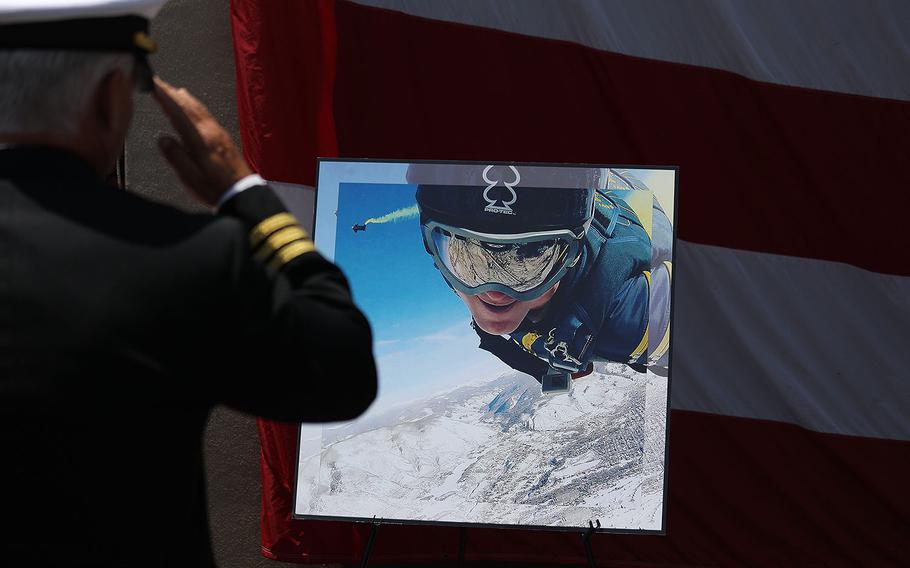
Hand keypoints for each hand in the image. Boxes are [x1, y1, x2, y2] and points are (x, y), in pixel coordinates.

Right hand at [153, 77, 252, 205]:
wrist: (243, 193)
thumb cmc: (216, 188)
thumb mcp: (190, 178)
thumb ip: (176, 157)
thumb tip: (162, 139)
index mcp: (200, 140)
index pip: (178, 112)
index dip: (164, 97)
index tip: (153, 84)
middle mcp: (211, 131)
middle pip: (189, 106)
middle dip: (172, 92)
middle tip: (158, 82)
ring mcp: (219, 133)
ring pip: (199, 108)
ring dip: (184, 97)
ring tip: (173, 90)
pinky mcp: (224, 138)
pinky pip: (207, 114)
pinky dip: (196, 105)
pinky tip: (194, 107)